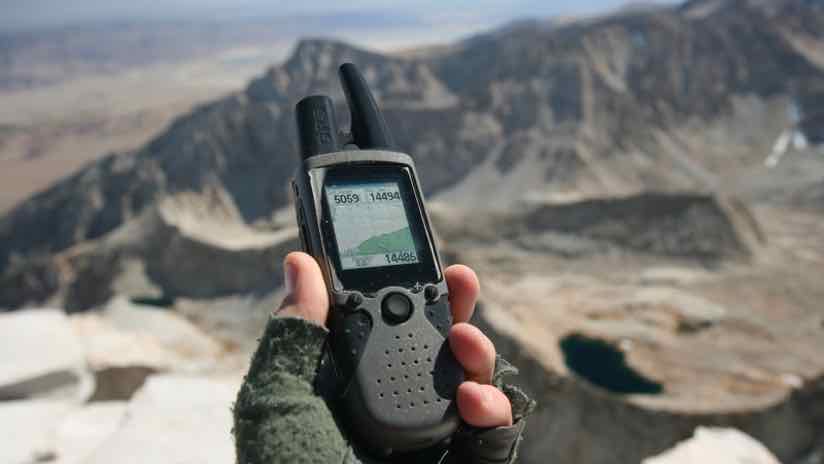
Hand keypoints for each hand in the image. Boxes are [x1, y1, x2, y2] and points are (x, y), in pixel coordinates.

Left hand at [277, 252, 512, 427]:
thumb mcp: (276, 407)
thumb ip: (291, 337)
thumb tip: (298, 264)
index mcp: (346, 391)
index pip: (379, 328)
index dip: (396, 287)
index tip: (407, 253)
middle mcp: (393, 412)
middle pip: (435, 347)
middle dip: (451, 309)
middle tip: (458, 279)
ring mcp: (433, 444)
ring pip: (476, 382)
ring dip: (478, 353)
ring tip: (463, 342)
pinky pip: (497, 437)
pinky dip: (494, 411)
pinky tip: (471, 399)